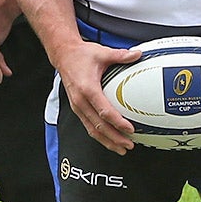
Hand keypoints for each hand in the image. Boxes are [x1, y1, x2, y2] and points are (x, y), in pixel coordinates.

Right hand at [53, 39, 140, 153]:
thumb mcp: (102, 53)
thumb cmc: (80, 55)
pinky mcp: (77, 108)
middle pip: (98, 125)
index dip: (117, 122)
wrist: (63, 56)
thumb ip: (121, 55)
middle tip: (129, 145)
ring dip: (107, 141)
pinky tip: (109, 140)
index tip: (130, 129)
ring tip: (121, 148)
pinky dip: (100, 135)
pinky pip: (88, 125)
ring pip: (92, 129)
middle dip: (114, 138)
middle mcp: (80, 100)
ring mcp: (77, 106)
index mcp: (87, 88)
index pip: (104, 111)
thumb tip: (138, 55)